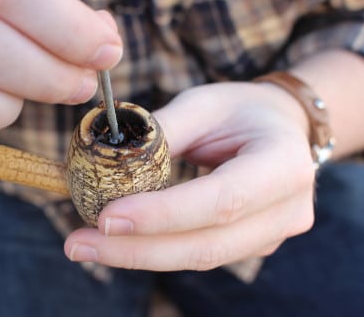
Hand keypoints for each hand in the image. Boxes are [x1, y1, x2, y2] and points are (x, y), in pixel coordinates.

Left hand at [65, 81, 316, 270]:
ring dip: (138, 255)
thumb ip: (162, 131)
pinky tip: (117, 242)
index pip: (221, 200)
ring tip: (84, 244)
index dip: (162, 215)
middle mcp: (287, 210)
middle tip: (77, 244)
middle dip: (136, 250)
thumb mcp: (204, 104)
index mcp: (283, 165)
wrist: (284, 130)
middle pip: (206, 246)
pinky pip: (198, 255)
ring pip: (198, 258)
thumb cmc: (242, 111)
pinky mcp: (252, 246)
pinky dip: (154, 250)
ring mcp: (272, 235)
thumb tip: (105, 158)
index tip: (106, 219)